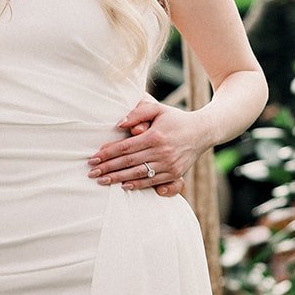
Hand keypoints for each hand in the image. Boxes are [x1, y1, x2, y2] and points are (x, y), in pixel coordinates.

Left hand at [87, 99, 206, 195]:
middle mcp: (162, 152)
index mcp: (156, 136)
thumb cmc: (176, 118)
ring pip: (138, 174)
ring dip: (118, 178)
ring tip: (101, 181)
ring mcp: (169, 165)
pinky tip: (123, 185)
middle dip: (108, 168)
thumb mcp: (159, 109)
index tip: (93, 158)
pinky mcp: (175, 174)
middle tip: (91, 172)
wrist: (203, 131)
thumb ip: (138, 112)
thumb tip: (119, 124)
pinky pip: (152, 182)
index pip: (126, 147)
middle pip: (129, 162)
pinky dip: (137, 185)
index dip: (108, 153)